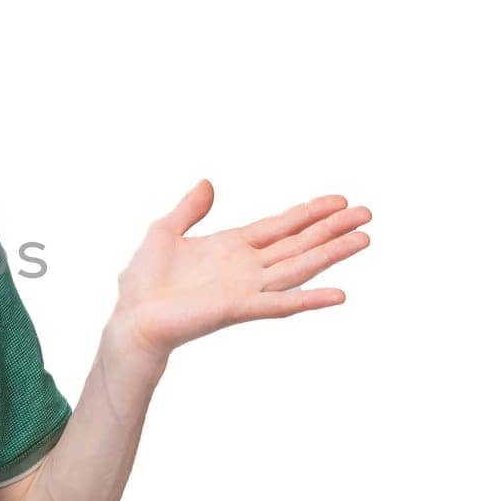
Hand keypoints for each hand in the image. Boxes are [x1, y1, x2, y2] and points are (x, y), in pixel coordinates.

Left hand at [111, 180, 370, 360]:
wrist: (132, 316)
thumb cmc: (144, 282)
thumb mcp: (164, 231)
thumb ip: (189, 209)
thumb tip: (207, 184)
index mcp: (232, 247)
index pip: (280, 226)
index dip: (309, 212)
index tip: (340, 200)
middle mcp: (247, 267)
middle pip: (299, 243)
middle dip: (332, 228)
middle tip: (368, 213)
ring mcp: (247, 288)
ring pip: (299, 267)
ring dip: (331, 254)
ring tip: (364, 239)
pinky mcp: (238, 308)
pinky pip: (280, 304)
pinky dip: (309, 300)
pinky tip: (338, 294)